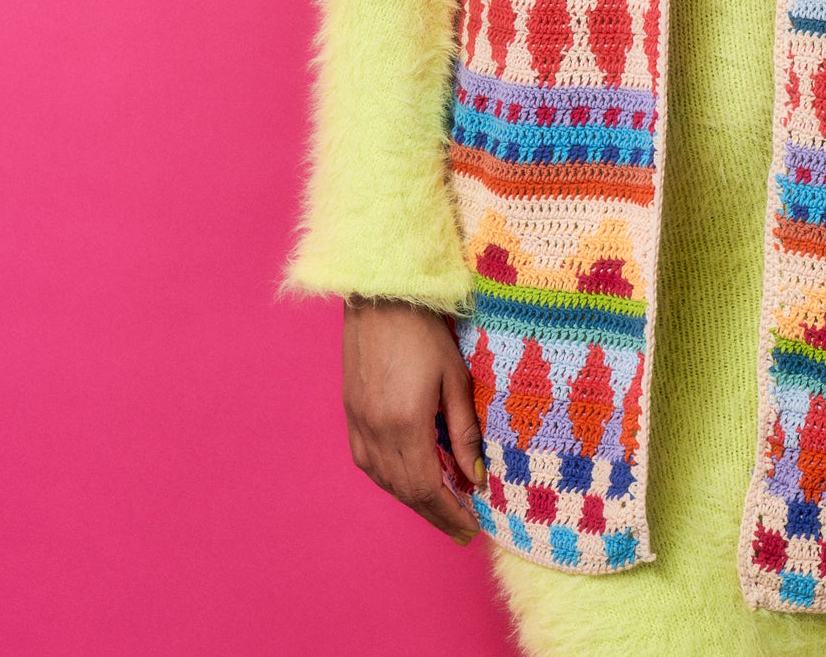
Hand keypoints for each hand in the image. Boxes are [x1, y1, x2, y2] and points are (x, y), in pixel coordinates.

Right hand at [341, 296, 484, 544]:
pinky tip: (409, 478)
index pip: (428, 488)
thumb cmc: (424, 330)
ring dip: (413, 499)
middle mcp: (376, 431)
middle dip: (435, 514)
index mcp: (405, 424)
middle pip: (405, 491)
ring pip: (385, 481)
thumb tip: (475, 474)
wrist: (381, 297)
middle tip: (461, 527)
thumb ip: (464, 430)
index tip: (471, 527)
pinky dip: (391, 479)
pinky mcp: (351, 414)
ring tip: (442, 505)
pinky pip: (369, 463)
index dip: (450, 513)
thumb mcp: (455, 378)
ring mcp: (358, 424)